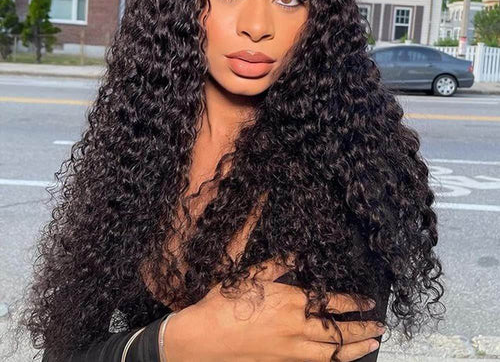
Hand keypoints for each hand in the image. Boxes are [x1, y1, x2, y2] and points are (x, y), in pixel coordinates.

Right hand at [163, 257, 383, 361]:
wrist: (202, 339)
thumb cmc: (223, 304)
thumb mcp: (250, 275)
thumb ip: (277, 265)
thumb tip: (298, 255)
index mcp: (289, 302)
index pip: (331, 303)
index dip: (353, 303)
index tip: (368, 302)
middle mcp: (295, 328)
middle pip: (338, 331)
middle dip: (362, 329)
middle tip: (380, 327)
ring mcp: (289, 350)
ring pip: (331, 353)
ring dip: (355, 349)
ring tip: (372, 345)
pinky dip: (332, 361)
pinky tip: (337, 359)